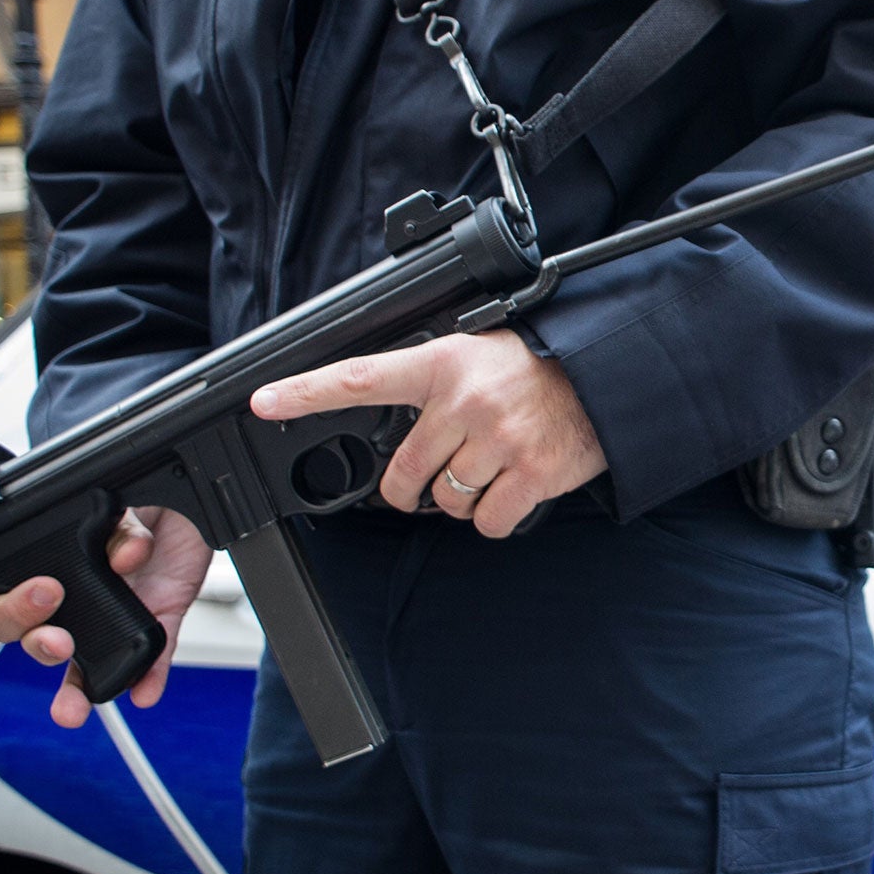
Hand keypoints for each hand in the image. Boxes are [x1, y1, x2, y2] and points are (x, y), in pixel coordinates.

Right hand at [0, 506, 211, 727]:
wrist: (191, 501)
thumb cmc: (141, 502)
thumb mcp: (125, 500)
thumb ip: (118, 522)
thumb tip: (124, 555)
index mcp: (54, 569)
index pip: (12, 601)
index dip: (16, 606)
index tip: (45, 591)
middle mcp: (77, 601)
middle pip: (36, 640)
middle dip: (39, 647)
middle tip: (58, 640)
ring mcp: (114, 618)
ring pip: (83, 666)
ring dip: (75, 690)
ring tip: (72, 708)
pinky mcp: (157, 624)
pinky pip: (150, 661)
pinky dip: (147, 679)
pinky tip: (143, 693)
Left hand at [250, 331, 606, 538]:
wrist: (609, 377)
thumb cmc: (542, 367)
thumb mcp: (481, 352)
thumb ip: (437, 383)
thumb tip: (403, 436)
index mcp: (444, 363)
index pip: (361, 377)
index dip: (306, 391)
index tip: (264, 402)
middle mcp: (466, 401)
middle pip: (405, 472)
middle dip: (411, 486)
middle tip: (429, 478)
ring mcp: (499, 440)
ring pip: (446, 500)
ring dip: (461, 499)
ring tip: (490, 470)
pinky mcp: (531, 473)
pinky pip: (487, 521)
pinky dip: (495, 516)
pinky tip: (511, 490)